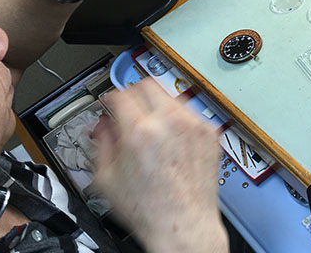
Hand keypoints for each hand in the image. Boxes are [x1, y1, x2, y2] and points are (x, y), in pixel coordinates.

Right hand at [93, 79, 227, 252]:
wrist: (184, 226)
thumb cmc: (151, 210)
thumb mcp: (106, 178)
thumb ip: (101, 142)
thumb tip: (102, 125)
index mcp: (140, 131)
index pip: (120, 94)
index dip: (109, 98)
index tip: (108, 105)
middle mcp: (170, 122)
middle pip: (147, 84)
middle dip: (132, 94)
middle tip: (127, 109)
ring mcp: (194, 126)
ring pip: (170, 95)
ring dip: (156, 104)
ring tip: (149, 127)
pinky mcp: (209, 133)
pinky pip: (189, 113)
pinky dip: (177, 119)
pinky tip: (170, 139)